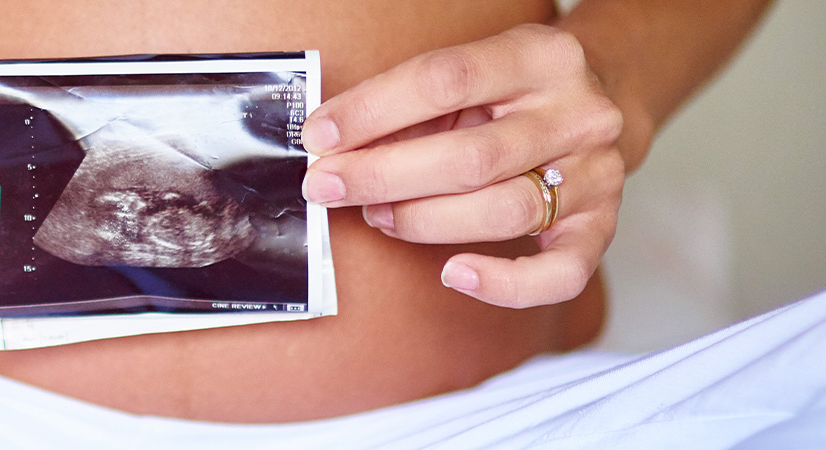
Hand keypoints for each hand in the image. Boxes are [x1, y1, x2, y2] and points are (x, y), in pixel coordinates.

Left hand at [301, 24, 625, 307]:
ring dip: (424, 221)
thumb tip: (335, 149)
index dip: (372, 111)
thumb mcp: (467, 78)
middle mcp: (578, 114)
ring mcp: (597, 172)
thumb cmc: (508, 95)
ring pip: (504, 211)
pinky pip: (560, 273)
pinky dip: (504, 284)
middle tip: (330, 187)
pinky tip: (454, 274)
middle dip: (384, 177)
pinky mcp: (602, 225)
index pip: (445, 79)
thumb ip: (411, 109)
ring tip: (379, 215)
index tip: (321, 137)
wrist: (594, 106)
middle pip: (471, 157)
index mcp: (541, 57)